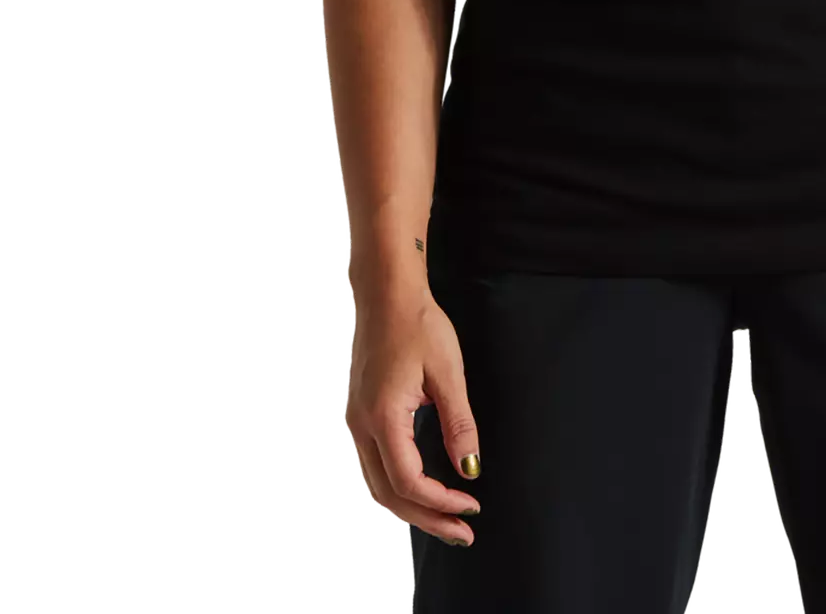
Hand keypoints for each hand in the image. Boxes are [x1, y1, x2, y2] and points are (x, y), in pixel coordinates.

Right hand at [344, 283, 485, 548]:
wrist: (385, 293)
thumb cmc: (418, 324)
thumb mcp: (448, 372)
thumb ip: (459, 424)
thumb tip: (470, 470)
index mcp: (382, 418)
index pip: (408, 482)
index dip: (440, 502)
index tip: (471, 506)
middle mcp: (360, 426)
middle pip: (387, 494)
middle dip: (425, 519)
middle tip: (462, 533)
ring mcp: (355, 421)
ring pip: (377, 484)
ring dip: (411, 507)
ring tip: (446, 519)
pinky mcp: (358, 414)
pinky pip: (373, 465)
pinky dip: (398, 486)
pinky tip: (422, 490)